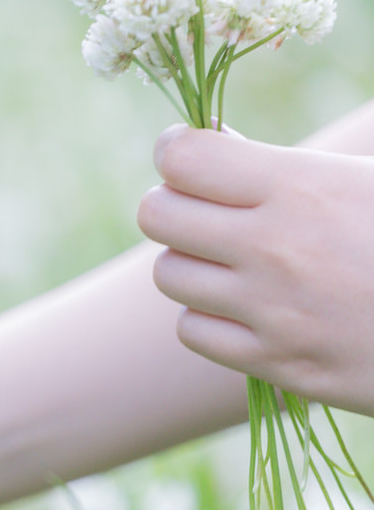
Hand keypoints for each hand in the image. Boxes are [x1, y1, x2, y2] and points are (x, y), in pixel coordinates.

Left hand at [137, 124, 373, 414]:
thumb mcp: (367, 180)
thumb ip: (288, 169)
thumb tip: (213, 145)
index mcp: (303, 188)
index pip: (181, 158)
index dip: (178, 151)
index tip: (196, 156)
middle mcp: (276, 249)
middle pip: (156, 214)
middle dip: (176, 204)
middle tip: (211, 208)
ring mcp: (272, 312)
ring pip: (169, 273)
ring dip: (193, 262)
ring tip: (237, 259)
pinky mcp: (278, 364)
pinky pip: (193, 331)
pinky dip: (209, 317)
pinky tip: (250, 306)